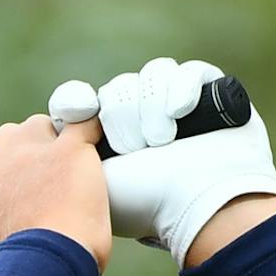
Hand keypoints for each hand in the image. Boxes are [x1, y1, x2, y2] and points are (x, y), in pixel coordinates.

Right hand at [0, 114, 110, 271]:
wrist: (42, 272)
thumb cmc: (20, 275)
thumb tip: (10, 222)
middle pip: (4, 138)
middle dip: (24, 154)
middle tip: (46, 187)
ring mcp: (25, 153)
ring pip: (41, 127)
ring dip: (56, 146)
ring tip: (74, 179)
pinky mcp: (66, 151)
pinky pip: (83, 122)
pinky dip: (92, 131)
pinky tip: (98, 145)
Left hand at [49, 57, 275, 267]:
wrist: (198, 205)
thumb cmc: (142, 199)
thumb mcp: (86, 175)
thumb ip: (64, 146)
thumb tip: (64, 113)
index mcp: (107, 141)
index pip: (83, 100)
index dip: (77, 100)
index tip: (79, 108)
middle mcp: (141, 121)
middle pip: (118, 87)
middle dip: (123, 115)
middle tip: (135, 148)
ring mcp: (176, 109)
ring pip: (152, 76)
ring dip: (151, 108)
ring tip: (161, 141)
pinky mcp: (211, 97)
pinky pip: (189, 71)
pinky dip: (182, 89)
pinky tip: (181, 112)